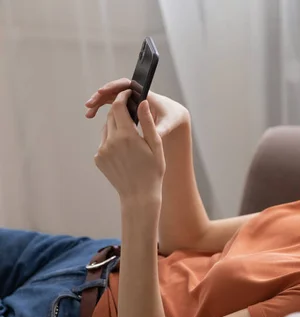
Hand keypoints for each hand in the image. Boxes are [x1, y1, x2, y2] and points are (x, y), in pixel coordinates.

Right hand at [85, 78, 189, 137]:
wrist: (174, 119)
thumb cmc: (172, 118)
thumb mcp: (168, 124)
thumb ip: (159, 128)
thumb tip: (151, 132)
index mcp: (145, 94)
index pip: (126, 85)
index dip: (113, 86)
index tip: (102, 92)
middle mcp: (136, 95)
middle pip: (115, 90)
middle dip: (101, 95)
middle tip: (90, 103)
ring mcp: (130, 100)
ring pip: (111, 97)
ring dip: (99, 103)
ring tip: (89, 113)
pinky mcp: (127, 107)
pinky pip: (112, 104)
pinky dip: (102, 109)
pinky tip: (92, 116)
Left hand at [94, 90, 165, 205]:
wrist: (139, 195)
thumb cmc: (153, 171)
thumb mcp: (156, 146)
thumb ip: (147, 122)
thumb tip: (142, 102)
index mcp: (126, 136)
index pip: (118, 107)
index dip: (123, 97)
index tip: (128, 93)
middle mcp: (110, 141)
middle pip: (111, 116)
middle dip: (120, 110)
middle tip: (131, 111)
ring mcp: (102, 151)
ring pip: (106, 128)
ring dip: (116, 125)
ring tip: (130, 136)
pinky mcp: (98, 159)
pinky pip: (104, 142)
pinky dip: (112, 140)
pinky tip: (125, 151)